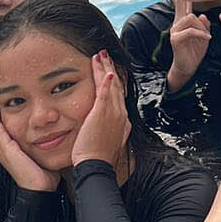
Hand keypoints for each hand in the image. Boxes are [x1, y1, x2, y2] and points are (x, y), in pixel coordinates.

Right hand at [0, 92, 59, 191]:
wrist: (39, 189)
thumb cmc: (43, 176)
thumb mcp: (41, 155)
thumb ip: (42, 145)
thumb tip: (52, 135)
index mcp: (12, 151)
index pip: (4, 128)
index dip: (1, 115)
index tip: (0, 103)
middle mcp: (6, 149)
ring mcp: (4, 149)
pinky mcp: (7, 149)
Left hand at [71, 52, 130, 166]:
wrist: (97, 165)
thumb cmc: (100, 157)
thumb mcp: (113, 141)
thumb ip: (116, 130)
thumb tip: (122, 125)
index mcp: (123, 120)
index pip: (119, 94)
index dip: (115, 80)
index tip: (111, 70)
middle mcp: (120, 113)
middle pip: (116, 86)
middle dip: (110, 69)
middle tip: (105, 56)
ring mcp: (112, 112)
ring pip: (110, 85)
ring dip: (105, 69)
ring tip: (101, 56)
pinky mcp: (101, 113)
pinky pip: (104, 93)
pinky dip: (105, 81)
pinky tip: (106, 70)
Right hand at [166, 0, 212, 91]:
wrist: (187, 68)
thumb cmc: (195, 51)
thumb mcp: (203, 36)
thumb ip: (204, 25)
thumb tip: (202, 15)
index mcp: (183, 20)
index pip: (183, 2)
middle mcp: (177, 22)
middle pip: (181, 3)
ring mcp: (175, 30)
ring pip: (192, 18)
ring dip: (202, 27)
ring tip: (206, 37)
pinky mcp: (176, 39)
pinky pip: (191, 30)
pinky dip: (201, 34)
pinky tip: (207, 39)